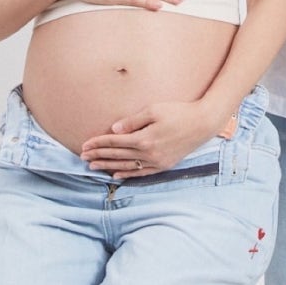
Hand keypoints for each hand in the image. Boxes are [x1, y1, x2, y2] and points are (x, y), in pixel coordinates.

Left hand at [80, 100, 218, 177]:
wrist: (203, 123)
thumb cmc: (179, 112)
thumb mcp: (154, 110)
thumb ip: (133, 121)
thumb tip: (114, 129)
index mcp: (144, 138)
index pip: (115, 142)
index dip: (99, 143)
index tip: (85, 144)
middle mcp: (148, 153)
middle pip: (118, 155)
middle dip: (99, 155)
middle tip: (83, 157)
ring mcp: (156, 161)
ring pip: (126, 166)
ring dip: (108, 166)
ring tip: (93, 166)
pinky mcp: (163, 165)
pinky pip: (140, 172)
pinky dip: (127, 174)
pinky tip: (116, 175)